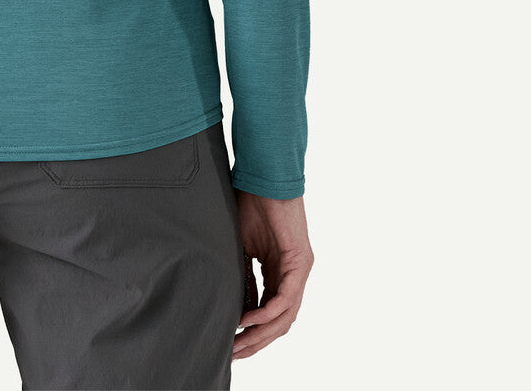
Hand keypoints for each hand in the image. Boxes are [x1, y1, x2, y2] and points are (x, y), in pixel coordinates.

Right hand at [233, 192, 312, 360]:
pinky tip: (248, 320)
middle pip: (280, 321)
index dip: (252, 331)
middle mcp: (293, 275)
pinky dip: (267, 313)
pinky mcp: (299, 262)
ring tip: (240, 344)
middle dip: (256, 341)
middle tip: (234, 354)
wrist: (263, 176)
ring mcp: (299, 270)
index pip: (270, 311)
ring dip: (262, 334)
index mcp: (279, 271)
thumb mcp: (241, 246)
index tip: (231, 342)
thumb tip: (233, 303)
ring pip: (285, 316)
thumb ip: (242, 274)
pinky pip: (285, 298)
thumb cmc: (250, 203)